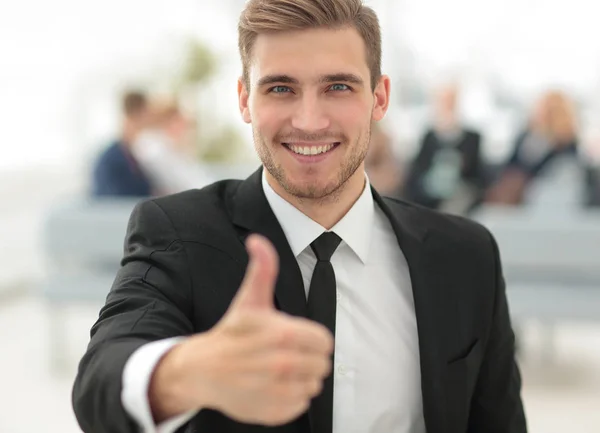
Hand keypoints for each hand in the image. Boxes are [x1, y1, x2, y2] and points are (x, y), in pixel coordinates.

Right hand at [151, 235, 332, 425]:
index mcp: (283, 334)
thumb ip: (262, 269)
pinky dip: (290, 398)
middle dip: (306, 359)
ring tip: (275, 371)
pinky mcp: (275, 412)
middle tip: (282, 354)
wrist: (202, 370)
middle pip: (321, 365)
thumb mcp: (249, 300)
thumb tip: (257, 240)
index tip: (292, 338)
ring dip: (299, 379)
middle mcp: (283, 364)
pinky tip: (270, 387)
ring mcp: (279, 391)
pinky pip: (301, 405)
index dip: (311, 339)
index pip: (324, 342)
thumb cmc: (231, 333)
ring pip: (313, 385)